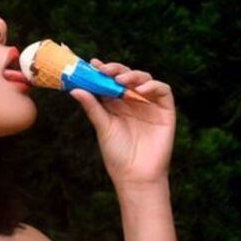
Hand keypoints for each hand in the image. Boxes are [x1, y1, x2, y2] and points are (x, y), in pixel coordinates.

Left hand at [69, 58, 174, 189]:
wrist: (136, 176)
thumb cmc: (117, 154)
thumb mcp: (103, 127)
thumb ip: (93, 107)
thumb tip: (74, 89)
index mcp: (116, 104)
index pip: (110, 81)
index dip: (102, 70)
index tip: (92, 64)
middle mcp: (133, 101)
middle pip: (126, 77)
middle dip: (116, 70)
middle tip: (104, 70)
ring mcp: (150, 104)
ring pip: (144, 79)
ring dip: (133, 75)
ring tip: (120, 80)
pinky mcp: (165, 110)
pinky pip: (163, 90)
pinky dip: (153, 86)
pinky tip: (140, 90)